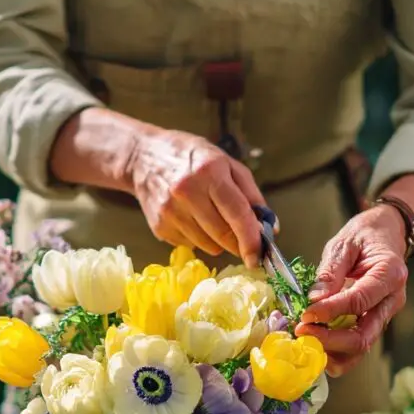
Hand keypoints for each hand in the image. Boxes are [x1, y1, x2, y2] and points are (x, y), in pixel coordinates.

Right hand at [126, 128, 266, 263]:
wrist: (142, 157)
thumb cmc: (190, 157)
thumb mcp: (225, 162)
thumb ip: (250, 194)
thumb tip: (271, 227)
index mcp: (209, 172)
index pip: (237, 213)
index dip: (251, 239)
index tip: (259, 256)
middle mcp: (187, 192)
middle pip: (223, 235)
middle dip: (238, 244)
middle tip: (243, 242)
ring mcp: (170, 212)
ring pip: (208, 245)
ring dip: (218, 240)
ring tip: (211, 218)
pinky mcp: (159, 227)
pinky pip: (190, 244)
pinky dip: (198, 238)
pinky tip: (190, 218)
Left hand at [295, 205, 407, 376]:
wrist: (385, 235)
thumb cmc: (364, 237)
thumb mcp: (344, 244)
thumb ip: (330, 272)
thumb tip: (314, 300)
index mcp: (390, 274)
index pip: (359, 301)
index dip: (330, 311)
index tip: (305, 314)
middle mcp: (392, 300)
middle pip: (363, 336)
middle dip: (329, 340)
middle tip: (301, 332)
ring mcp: (384, 315)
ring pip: (361, 348)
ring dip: (331, 352)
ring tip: (305, 341)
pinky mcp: (374, 322)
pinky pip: (356, 346)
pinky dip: (335, 351)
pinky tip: (314, 342)